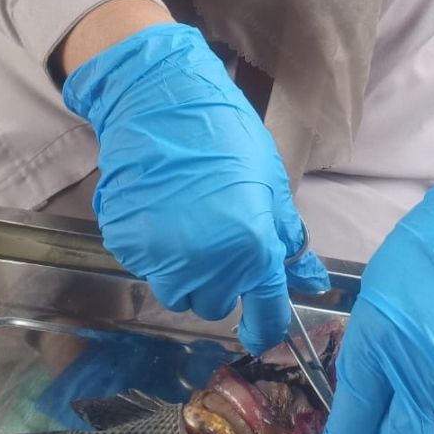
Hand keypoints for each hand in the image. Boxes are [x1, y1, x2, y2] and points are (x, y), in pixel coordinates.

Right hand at [62, 22, 329, 353]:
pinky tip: (158, 212)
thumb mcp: (269, 181)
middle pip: (213, 305)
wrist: (160, 101)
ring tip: (186, 225)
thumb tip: (307, 277)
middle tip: (217, 240)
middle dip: (219, 283)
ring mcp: (162, 257)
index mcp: (252, 248)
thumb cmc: (225, 133)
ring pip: (177, 292)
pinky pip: (145, 267)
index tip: (260, 331)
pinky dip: (153, 251)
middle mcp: (207, 263)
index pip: (264, 314)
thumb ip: (285, 236)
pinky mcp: (126, 245)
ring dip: (184, 273)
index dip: (264, 328)